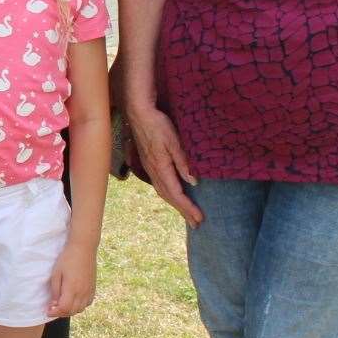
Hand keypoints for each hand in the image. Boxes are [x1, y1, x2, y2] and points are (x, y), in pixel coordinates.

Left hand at [48, 242, 96, 317]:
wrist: (83, 248)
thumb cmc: (67, 259)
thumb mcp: (56, 273)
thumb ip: (55, 290)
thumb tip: (54, 304)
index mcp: (72, 289)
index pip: (64, 308)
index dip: (54, 312)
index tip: (47, 310)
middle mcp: (82, 292)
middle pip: (72, 311)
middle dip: (61, 313)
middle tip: (52, 308)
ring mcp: (89, 291)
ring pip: (80, 309)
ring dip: (70, 310)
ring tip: (62, 304)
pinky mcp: (93, 288)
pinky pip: (87, 303)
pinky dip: (80, 306)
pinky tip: (73, 300)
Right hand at [128, 105, 200, 224]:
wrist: (138, 113)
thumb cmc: (157, 125)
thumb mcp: (174, 141)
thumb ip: (183, 162)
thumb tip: (193, 182)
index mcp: (161, 168)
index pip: (176, 194)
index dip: (188, 208)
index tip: (199, 219)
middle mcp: (154, 171)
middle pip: (169, 197)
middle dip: (183, 211)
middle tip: (196, 224)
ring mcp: (150, 167)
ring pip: (163, 192)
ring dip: (176, 205)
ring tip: (187, 214)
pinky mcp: (149, 163)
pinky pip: (159, 185)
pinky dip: (169, 195)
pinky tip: (173, 195)